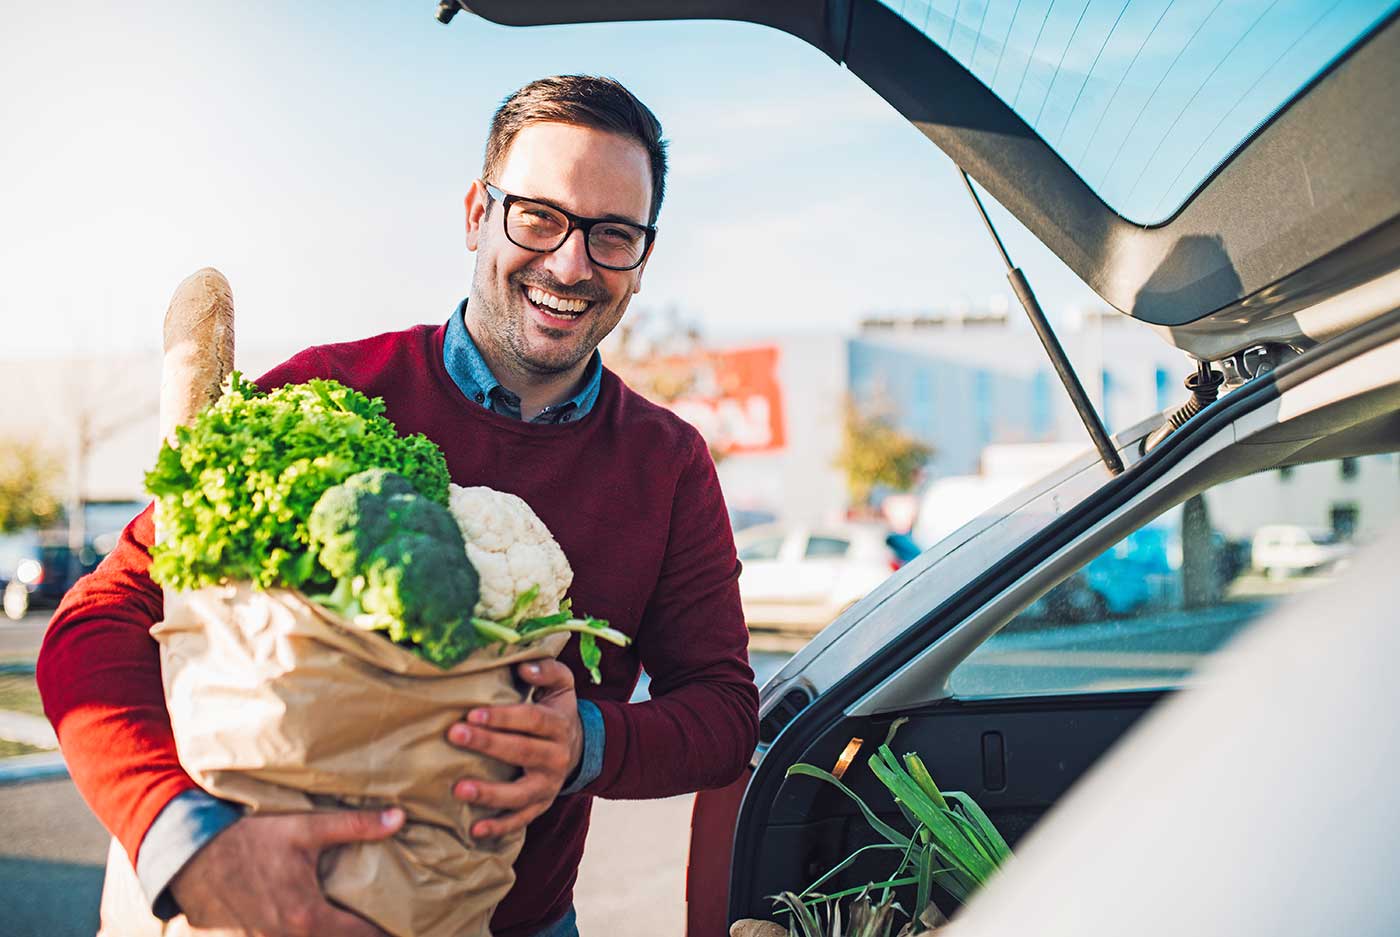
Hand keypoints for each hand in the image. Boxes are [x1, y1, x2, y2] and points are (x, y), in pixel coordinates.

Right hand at [169, 808, 403, 935]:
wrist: (190, 855)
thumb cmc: (250, 839)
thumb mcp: (304, 828)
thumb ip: (355, 826)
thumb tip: (399, 818)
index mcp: (308, 917)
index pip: (359, 936)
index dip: (384, 934)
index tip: (401, 928)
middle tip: (373, 928)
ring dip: (325, 936)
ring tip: (341, 926)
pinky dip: (295, 936)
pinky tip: (303, 927)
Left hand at [448, 659, 581, 838]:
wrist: (579, 747)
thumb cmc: (556, 710)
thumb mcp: (561, 684)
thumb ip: (545, 669)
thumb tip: (522, 667)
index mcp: (559, 725)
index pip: (531, 720)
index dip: (503, 717)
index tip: (473, 713)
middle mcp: (556, 756)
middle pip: (522, 752)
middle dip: (488, 744)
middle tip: (454, 734)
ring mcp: (548, 785)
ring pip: (520, 793)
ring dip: (490, 793)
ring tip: (459, 789)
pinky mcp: (540, 806)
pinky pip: (521, 820)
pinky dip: (499, 827)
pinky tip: (474, 829)